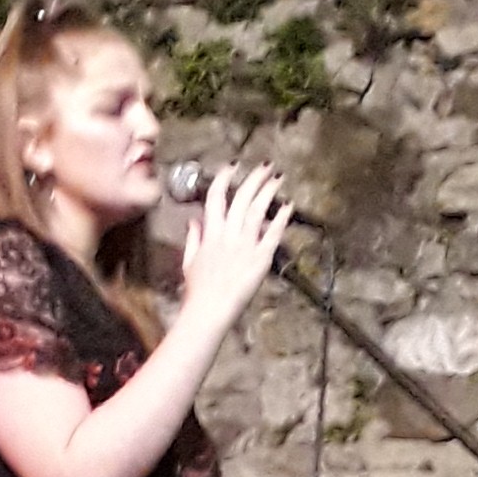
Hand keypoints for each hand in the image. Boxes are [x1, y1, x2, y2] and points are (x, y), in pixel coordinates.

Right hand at [177, 163, 291, 332]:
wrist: (210, 311)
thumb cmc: (198, 290)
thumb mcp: (189, 261)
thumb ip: (193, 238)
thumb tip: (194, 221)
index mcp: (210, 234)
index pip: (216, 197)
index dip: (225, 178)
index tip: (233, 166)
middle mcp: (228, 235)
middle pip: (242, 198)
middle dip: (254, 178)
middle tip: (265, 165)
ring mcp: (245, 246)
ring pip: (258, 211)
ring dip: (268, 191)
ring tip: (278, 177)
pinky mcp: (260, 259)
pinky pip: (273, 235)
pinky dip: (281, 219)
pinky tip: (288, 206)